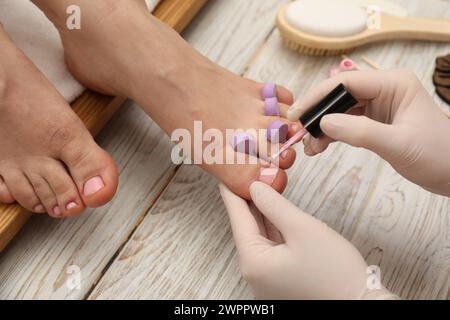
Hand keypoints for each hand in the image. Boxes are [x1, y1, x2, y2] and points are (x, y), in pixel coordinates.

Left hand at [219, 182, 396, 299]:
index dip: (233, 191)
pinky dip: (273, 227)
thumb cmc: (336, 273)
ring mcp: (268, 278)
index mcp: (254, 262)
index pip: (238, 218)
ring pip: (261, 237)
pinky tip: (273, 210)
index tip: (228, 172)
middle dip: (249, 199)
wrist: (362, 306)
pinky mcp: (281, 279)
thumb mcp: (302, 228)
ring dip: (262, 212)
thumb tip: (255, 188)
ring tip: (258, 185)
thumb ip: (275, 205)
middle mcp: (255, 273)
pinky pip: (272, 247)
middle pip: (248, 227)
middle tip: (245, 173)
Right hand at [288, 70, 449, 196]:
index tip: (296, 114)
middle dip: (317, 114)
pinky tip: (319, 147)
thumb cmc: (439, 156)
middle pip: (339, 96)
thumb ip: (360, 132)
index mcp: (393, 84)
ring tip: (310, 147)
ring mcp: (379, 107)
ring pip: (339, 111)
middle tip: (299, 133)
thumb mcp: (398, 144)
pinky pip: (346, 124)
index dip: (317, 97)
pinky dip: (331, 135)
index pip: (346, 83)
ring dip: (321, 128)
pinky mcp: (375, 122)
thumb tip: (324, 123)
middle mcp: (384, 90)